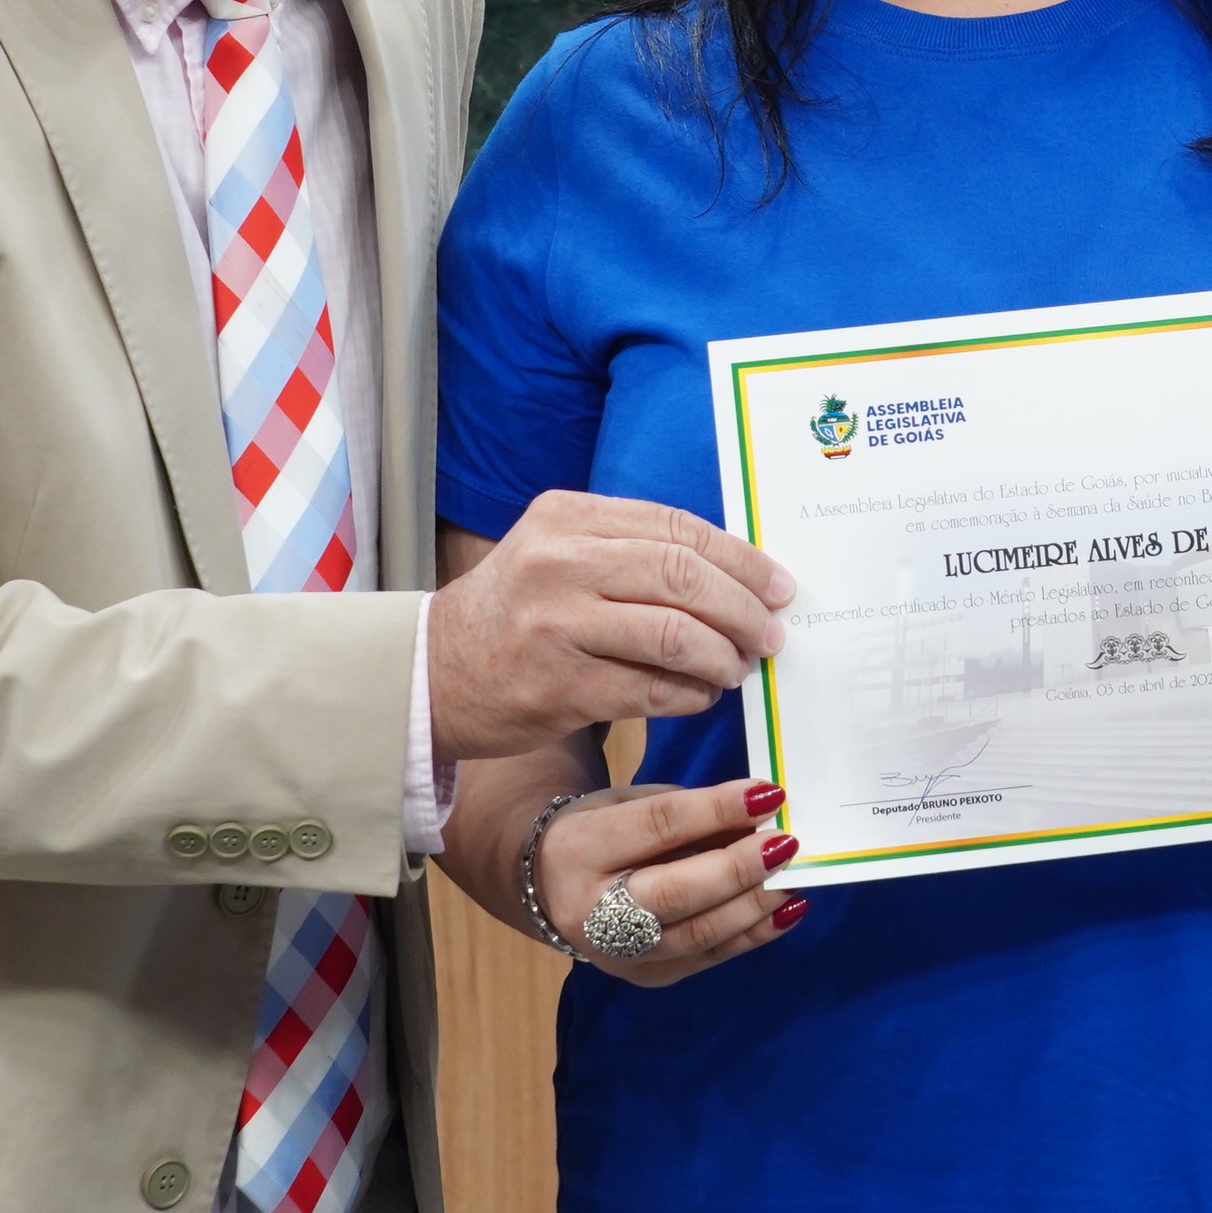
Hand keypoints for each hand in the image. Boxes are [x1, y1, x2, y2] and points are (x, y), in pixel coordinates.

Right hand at [430, 496, 795, 760]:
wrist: (434, 673)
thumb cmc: (516, 611)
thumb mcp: (560, 552)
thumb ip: (632, 549)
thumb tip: (738, 573)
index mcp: (567, 517)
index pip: (677, 528)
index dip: (740, 559)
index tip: (778, 585)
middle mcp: (560, 563)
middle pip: (684, 577)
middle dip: (743, 609)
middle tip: (771, 634)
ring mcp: (557, 626)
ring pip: (676, 635)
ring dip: (723, 657)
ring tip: (737, 668)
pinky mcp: (559, 687)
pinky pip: (653, 690)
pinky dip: (692, 694)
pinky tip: (702, 695)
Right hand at [529, 778, 807, 984]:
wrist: (544, 888)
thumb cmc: (598, 830)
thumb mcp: (627, 804)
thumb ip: (685, 812)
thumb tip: (755, 816)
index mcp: (579, 850)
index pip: (656, 827)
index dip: (715, 810)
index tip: (767, 794)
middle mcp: (590, 910)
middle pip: (675, 892)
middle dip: (737, 867)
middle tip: (785, 843)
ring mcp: (616, 954)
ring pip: (696, 935)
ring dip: (754, 906)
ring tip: (793, 878)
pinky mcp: (644, 977)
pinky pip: (707, 958)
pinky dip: (752, 935)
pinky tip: (786, 911)